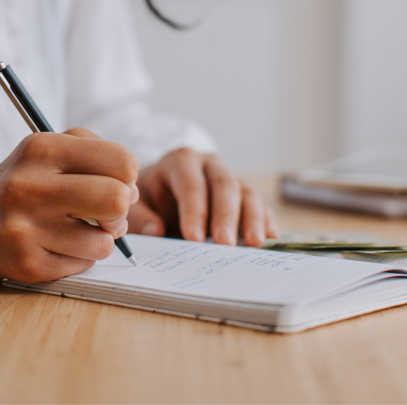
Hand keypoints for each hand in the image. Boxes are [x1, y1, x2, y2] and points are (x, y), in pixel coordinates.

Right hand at [0, 128, 138, 282]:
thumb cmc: (19, 182)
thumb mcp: (46, 148)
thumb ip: (94, 153)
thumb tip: (132, 191)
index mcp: (41, 149)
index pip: (120, 161)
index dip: (127, 175)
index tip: (115, 182)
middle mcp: (29, 187)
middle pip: (116, 200)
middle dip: (121, 210)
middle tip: (107, 212)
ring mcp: (26, 229)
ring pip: (103, 242)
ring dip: (100, 239)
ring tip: (79, 230)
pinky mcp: (27, 264)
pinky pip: (82, 265)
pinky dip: (79, 257)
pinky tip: (57, 245)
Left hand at [127, 149, 278, 246]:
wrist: (162, 188)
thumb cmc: (149, 196)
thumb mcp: (137, 203)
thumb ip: (141, 217)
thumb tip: (156, 231)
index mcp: (180, 162)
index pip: (191, 184)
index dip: (194, 211)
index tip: (194, 239)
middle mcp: (209, 165)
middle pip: (224, 185)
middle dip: (226, 216)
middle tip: (224, 244)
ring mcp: (230, 177)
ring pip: (247, 193)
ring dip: (252, 218)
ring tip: (253, 243)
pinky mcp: (244, 194)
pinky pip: (260, 204)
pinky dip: (266, 221)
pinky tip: (270, 239)